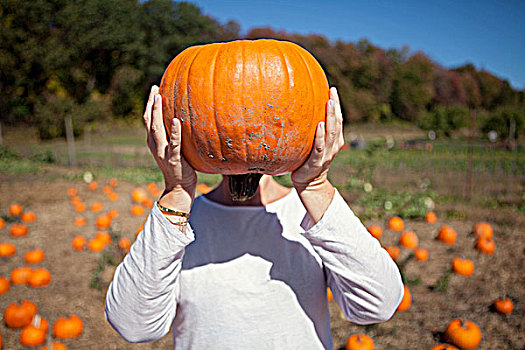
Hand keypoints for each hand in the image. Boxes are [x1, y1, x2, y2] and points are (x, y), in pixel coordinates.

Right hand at [143, 85, 196, 210]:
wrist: (179, 188)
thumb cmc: (181, 167)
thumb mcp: (176, 149)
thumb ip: (176, 136)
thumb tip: (187, 119)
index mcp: (154, 142)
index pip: (148, 119)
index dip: (149, 104)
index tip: (154, 89)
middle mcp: (155, 145)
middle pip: (149, 120)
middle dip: (151, 103)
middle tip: (155, 88)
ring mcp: (163, 152)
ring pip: (156, 129)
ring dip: (157, 112)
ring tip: (160, 97)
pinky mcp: (173, 159)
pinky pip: (173, 143)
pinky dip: (174, 132)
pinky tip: (177, 121)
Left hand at [291, 87, 344, 191]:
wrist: (309, 183)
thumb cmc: (307, 161)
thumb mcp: (311, 144)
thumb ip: (310, 131)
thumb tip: (295, 111)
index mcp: (334, 141)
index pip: (338, 119)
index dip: (337, 104)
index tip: (332, 89)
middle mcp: (334, 146)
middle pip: (337, 123)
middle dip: (335, 106)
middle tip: (332, 91)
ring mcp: (327, 154)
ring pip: (331, 132)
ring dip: (330, 117)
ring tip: (329, 102)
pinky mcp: (317, 162)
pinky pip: (320, 147)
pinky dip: (320, 136)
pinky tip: (319, 125)